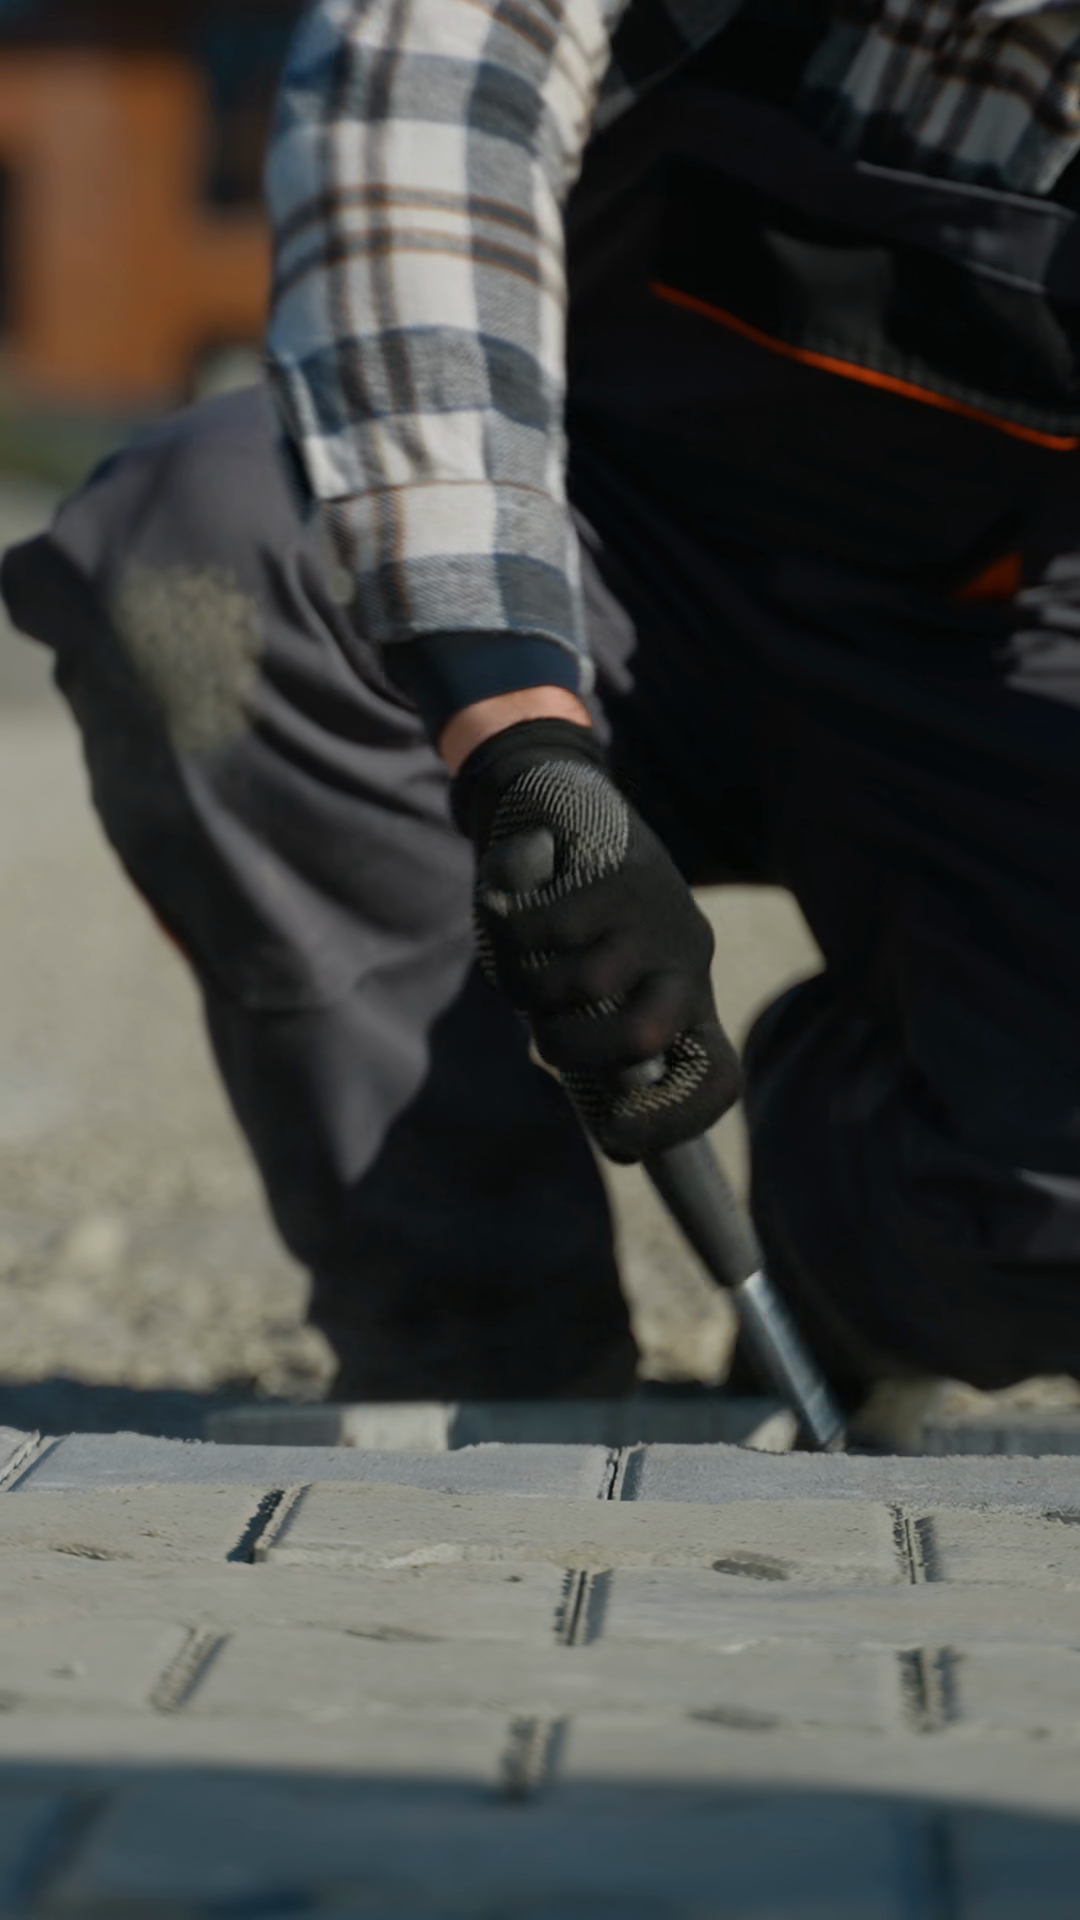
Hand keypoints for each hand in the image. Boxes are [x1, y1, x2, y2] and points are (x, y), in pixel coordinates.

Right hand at [452, 717, 740, 1162]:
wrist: (554, 809)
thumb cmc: (569, 929)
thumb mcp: (589, 994)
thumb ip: (597, 1052)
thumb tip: (621, 1141)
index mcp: (687, 1003)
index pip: (719, 1078)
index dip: (678, 1120)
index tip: (616, 1136)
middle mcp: (688, 963)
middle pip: (643, 1038)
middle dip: (568, 1047)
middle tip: (540, 1030)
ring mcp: (657, 918)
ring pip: (583, 985)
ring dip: (526, 985)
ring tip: (520, 962)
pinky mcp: (619, 873)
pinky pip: (550, 931)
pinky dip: (510, 934)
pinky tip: (508, 916)